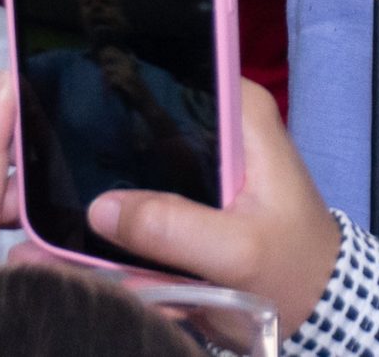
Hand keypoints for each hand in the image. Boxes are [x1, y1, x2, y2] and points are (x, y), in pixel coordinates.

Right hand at [91, 78, 340, 336]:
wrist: (315, 302)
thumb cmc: (292, 265)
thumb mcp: (237, 251)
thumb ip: (174, 228)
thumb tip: (100, 208)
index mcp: (242, 112)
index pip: (174, 77)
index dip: (125, 92)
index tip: (78, 116)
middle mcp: (223, 122)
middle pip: (148, 117)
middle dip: (108, 150)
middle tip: (63, 178)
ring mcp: (208, 157)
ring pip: (142, 157)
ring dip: (113, 188)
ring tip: (70, 212)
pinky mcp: (198, 191)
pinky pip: (149, 190)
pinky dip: (129, 214)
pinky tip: (97, 234)